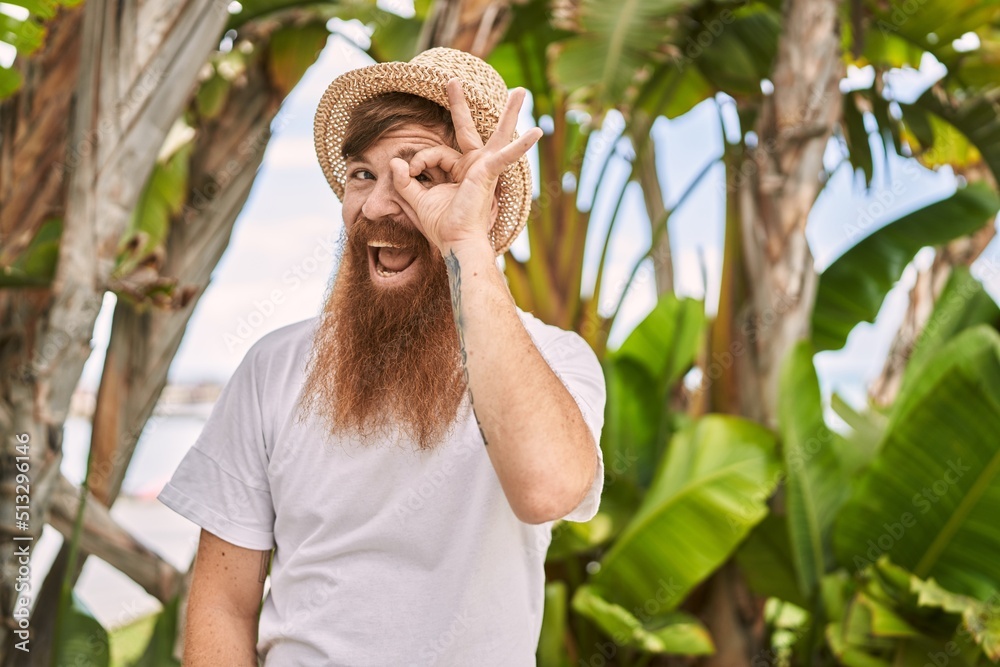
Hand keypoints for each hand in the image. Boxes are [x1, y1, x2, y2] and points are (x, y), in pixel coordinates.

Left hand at [389, 78, 541, 253]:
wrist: (455, 242)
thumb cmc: (441, 225)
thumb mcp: (415, 200)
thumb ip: (404, 181)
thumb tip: (395, 161)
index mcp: (458, 171)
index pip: (435, 153)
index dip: (419, 159)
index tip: (410, 172)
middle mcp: (473, 166)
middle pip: (468, 129)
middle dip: (459, 105)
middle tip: (452, 80)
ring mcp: (484, 167)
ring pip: (498, 134)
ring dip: (510, 113)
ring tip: (521, 91)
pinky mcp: (489, 172)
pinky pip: (505, 155)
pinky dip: (521, 145)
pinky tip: (537, 132)